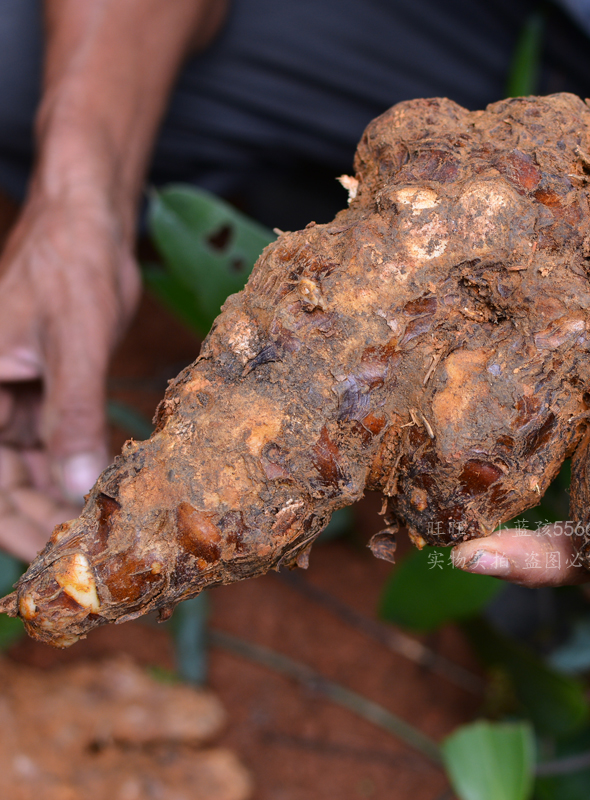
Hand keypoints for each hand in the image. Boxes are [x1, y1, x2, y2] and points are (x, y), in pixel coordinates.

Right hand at [0, 187, 139, 560]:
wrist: (88, 228)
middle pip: (3, 480)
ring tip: (96, 535)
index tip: (45, 561)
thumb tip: (70, 487)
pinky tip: (101, 492)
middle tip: (81, 560)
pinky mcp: (45, 393)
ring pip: (28, 468)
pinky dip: (74, 468)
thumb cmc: (69, 268)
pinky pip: (54, 443)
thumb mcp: (75, 343)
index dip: (11, 522)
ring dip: (57, 500)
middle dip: (36, 521)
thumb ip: (73, 415)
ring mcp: (13, 399)